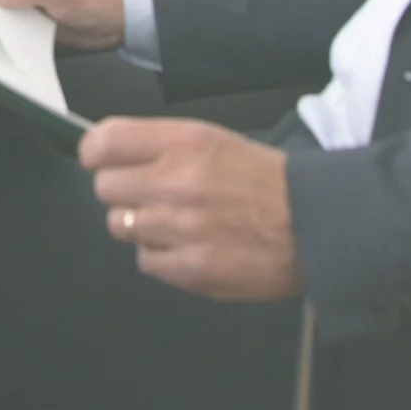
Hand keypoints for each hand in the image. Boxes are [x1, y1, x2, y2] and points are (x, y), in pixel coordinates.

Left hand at [82, 118, 299, 299]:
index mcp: (184, 143)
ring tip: (175, 221)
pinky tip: (189, 245)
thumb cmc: (266, 181)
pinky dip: (161, 255)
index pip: (104, 142)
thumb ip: (160, 145)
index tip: (100, 159)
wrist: (315, 223)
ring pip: (120, 225)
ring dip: (141, 224)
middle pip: (104, 187)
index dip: (95, 152)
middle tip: (147, 193)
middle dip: (121, 191)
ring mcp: (182, 228)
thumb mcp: (213, 140)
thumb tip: (109, 153)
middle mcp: (177, 182)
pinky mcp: (192, 268)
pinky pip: (145, 260)